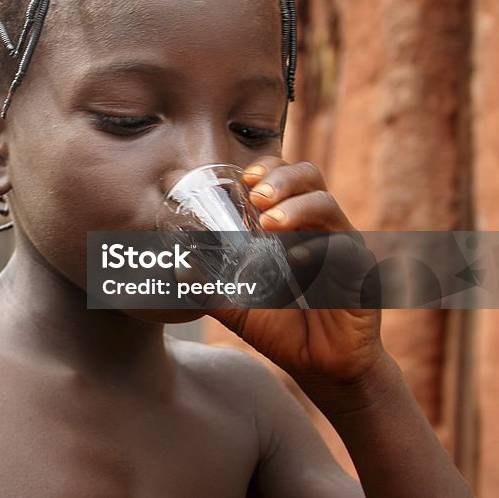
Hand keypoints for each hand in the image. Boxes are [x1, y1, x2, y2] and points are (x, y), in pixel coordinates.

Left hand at [209, 157, 385, 392]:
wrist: (320, 367)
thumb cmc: (283, 328)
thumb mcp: (237, 306)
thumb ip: (208, 287)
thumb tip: (176, 269)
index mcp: (293, 225)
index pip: (286, 177)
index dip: (269, 168)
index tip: (245, 178)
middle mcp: (319, 227)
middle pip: (310, 177)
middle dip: (282, 178)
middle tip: (256, 196)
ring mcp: (343, 247)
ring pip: (328, 205)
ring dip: (296, 207)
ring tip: (269, 223)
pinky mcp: (361, 273)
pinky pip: (345, 248)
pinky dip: (318, 248)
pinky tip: (295, 258)